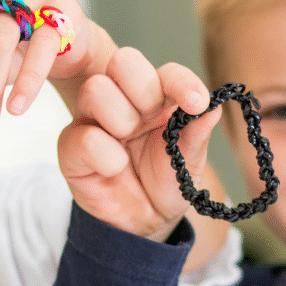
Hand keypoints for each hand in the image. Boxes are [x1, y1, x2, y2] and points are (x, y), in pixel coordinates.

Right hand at [58, 48, 216, 241]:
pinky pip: (84, 137)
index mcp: (157, 97)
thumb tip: (214, 107)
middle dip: (144, 91)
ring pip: (96, 89)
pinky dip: (106, 157)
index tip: (196, 103)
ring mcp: (93, 119)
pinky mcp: (71, 146)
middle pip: (123, 62)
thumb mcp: (190, 161)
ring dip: (122, 121)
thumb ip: (198, 134)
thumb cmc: (167, 183)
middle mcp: (123, 100)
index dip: (181, 82)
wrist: (144, 223)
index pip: (166, 71)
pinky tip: (115, 169)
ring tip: (129, 147)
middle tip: (153, 122)